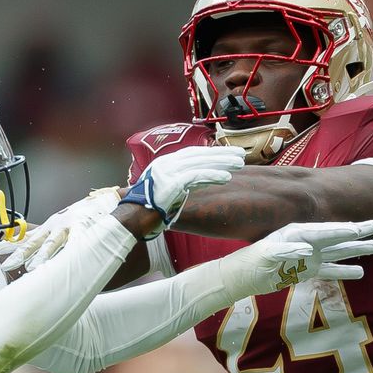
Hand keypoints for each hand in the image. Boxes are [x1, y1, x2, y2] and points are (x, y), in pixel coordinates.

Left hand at [0, 187, 121, 273]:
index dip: (11, 245)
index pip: (26, 237)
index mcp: (50, 227)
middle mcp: (57, 227)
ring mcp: (71, 227)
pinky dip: (73, 250)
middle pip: (35, 243)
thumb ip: (45, 235)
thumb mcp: (60, 222)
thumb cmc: (85, 215)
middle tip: (5, 266)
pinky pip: (79, 241)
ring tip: (33, 268)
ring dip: (44, 256)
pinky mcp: (87, 229)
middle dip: (20, 254)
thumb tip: (24, 244)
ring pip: (54, 243)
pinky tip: (67, 259)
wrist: (109, 202)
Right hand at [118, 146, 246, 234]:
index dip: (212, 152)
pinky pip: (196, 176)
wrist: (132, 219)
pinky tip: (227, 177)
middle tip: (241, 154)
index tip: (228, 153)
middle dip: (221, 153)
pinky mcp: (171, 183)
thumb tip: (201, 179)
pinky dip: (212, 175)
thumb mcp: (167, 191)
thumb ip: (182, 183)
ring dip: (222, 162)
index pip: (192, 154)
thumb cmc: (150, 210)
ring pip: (200, 162)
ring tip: (240, 164)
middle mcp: (166, 164)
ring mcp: (167, 172)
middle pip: (199, 154)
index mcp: (164, 164)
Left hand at [215, 221, 372, 297]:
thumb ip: (286, 251)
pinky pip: (331, 271)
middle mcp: (308, 242)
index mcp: (298, 233)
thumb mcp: (267, 254)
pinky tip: (360, 272)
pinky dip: (345, 272)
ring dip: (355, 250)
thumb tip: (308, 251)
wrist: (245, 275)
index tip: (360, 228)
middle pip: (336, 236)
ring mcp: (310, 257)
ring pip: (338, 252)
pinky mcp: (308, 272)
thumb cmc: (253, 261)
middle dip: (356, 233)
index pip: (324, 230)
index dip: (342, 229)